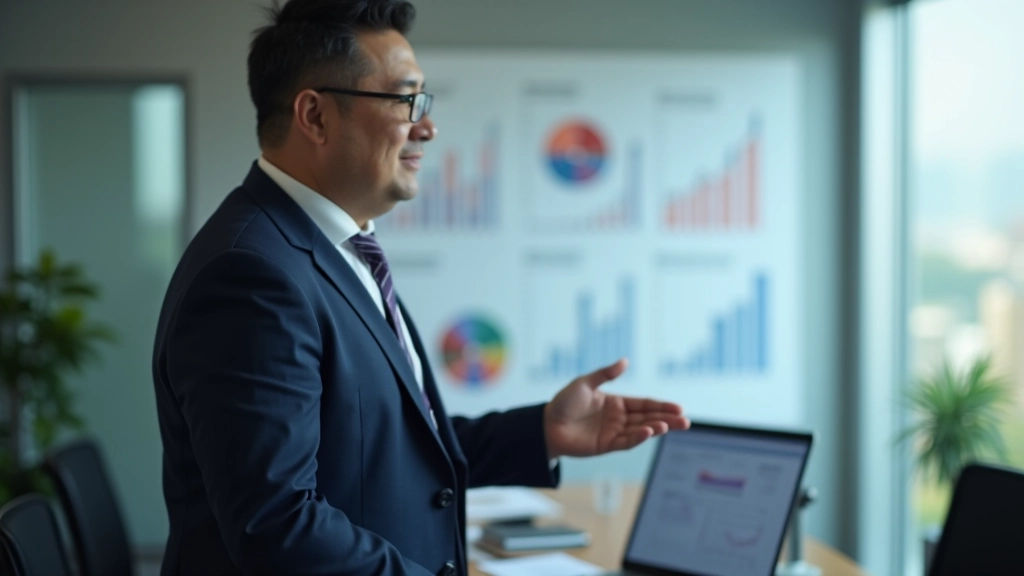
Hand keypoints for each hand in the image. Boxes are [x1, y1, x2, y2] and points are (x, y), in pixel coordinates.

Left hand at [543, 359, 689, 458]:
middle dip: (667, 419)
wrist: (545, 424)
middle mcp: (618, 418)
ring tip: (670, 425)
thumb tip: (625, 361)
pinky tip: (649, 432)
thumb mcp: (585, 383)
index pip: (644, 404)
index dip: (662, 406)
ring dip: (656, 428)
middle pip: (648, 418)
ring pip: (640, 430)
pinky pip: (626, 441)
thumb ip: (605, 374)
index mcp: (616, 403)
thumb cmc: (563, 402)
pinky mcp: (606, 445)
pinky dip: (638, 437)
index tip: (679, 407)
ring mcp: (614, 432)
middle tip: (685, 421)